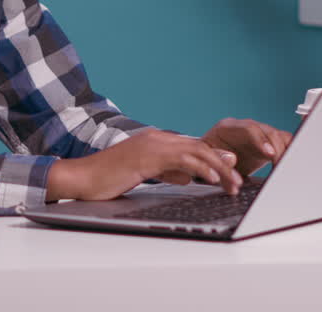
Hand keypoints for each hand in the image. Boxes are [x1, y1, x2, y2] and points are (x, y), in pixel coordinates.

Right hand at [46, 129, 242, 201]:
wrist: (82, 178)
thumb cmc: (107, 178)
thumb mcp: (142, 174)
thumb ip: (165, 171)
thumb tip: (186, 176)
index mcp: (155, 141)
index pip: (192, 147)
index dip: (215, 159)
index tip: (231, 171)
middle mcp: (155, 138)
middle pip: (198, 147)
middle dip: (223, 164)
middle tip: (238, 180)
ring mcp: (151, 145)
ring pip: (195, 151)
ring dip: (218, 168)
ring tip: (232, 183)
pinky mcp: (146, 156)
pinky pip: (180, 160)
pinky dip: (200, 168)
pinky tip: (212, 178)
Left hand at [200, 118, 292, 175]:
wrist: (209, 159)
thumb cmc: (206, 157)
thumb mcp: (207, 158)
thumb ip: (217, 158)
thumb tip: (231, 159)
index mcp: (228, 128)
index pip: (249, 128)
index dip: (261, 140)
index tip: (269, 154)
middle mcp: (245, 128)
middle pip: (268, 131)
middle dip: (277, 147)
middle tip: (280, 164)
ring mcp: (258, 135)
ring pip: (278, 136)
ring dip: (285, 151)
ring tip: (285, 167)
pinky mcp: (267, 144)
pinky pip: (283, 143)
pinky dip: (288, 153)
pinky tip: (287, 165)